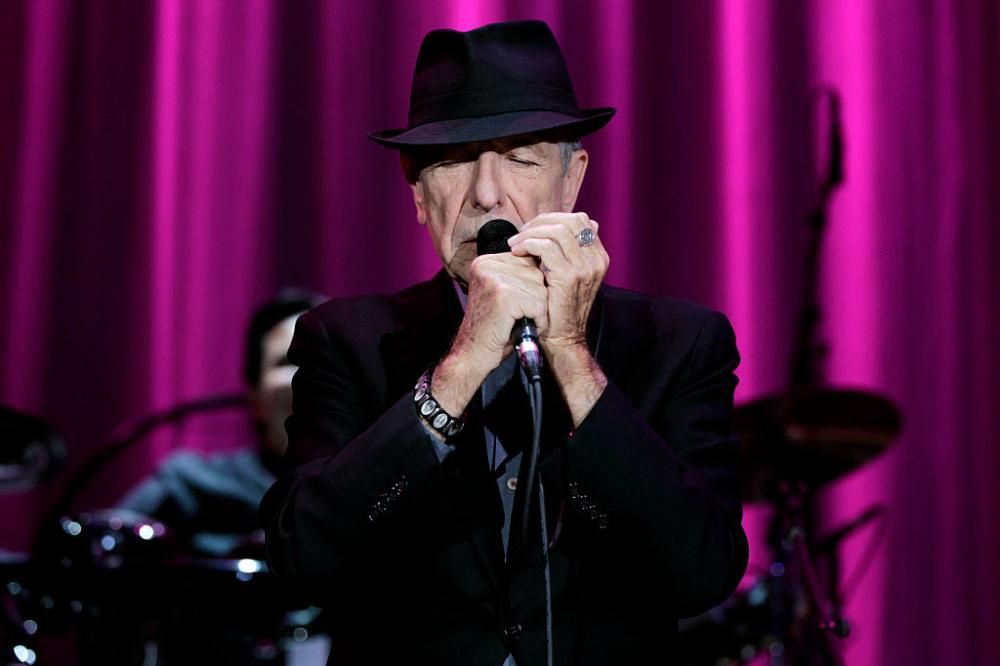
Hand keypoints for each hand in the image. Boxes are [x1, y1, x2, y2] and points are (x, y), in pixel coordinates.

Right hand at [432, 252, 547, 415]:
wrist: (472, 355)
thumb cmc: (492, 328)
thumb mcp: (502, 292)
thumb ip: (516, 275)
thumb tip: (546, 263)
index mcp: (485, 261)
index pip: (527, 261)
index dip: (530, 287)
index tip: (514, 305)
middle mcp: (487, 265)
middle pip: (536, 274)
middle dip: (535, 298)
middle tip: (517, 316)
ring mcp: (495, 279)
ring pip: (540, 290)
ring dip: (537, 311)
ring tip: (518, 322)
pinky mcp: (504, 296)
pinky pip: (539, 305)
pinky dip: (537, 321)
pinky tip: (522, 328)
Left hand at [508, 212, 607, 350]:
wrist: (563, 339)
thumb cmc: (558, 308)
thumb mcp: (567, 276)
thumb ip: (566, 253)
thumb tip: (557, 227)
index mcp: (598, 256)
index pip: (579, 220)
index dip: (552, 219)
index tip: (532, 230)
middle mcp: (596, 259)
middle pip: (569, 220)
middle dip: (540, 222)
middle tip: (520, 234)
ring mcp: (585, 267)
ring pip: (556, 231)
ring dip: (530, 234)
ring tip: (514, 244)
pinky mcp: (569, 276)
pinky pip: (546, 247)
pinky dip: (528, 245)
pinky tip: (517, 253)